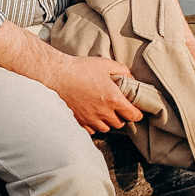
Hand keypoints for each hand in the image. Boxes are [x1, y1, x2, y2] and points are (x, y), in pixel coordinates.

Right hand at [0, 21, 144, 132]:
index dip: (138, 114)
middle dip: (123, 117)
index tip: (137, 110)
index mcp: (113, 100)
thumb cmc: (81, 68)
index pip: (134, 116)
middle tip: (120, 108)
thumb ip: (123, 72)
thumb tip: (133, 78)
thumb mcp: (106, 64)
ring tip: (106, 111)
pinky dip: (95, 125)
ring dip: (109, 122)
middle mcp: (103, 113)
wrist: (56, 75)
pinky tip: (93, 115)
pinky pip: (92, 130)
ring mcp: (90, 119)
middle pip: (120, 124)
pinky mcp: (78, 121)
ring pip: (106, 128)